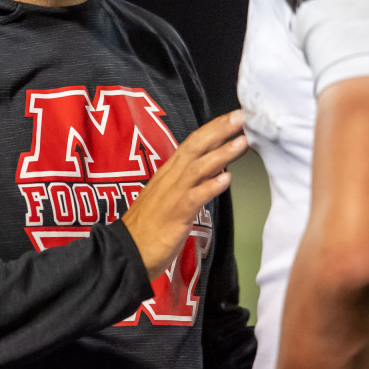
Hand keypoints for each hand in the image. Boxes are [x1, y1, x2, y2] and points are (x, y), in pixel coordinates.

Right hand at [121, 110, 247, 278]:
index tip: (232, 117)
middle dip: (218, 130)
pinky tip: (226, 179)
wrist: (126, 252)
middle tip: (240, 116)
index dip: (212, 128)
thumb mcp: (167, 198)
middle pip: (195, 147)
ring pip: (197, 168)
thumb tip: (213, 171)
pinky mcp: (175, 214)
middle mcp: (169, 178)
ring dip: (221, 154)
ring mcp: (171, 195)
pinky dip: (211, 186)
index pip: (191, 143)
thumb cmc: (147, 228)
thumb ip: (187, 183)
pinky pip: (195, 197)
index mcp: (167, 173)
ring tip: (242, 142)